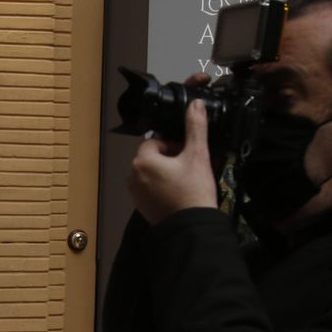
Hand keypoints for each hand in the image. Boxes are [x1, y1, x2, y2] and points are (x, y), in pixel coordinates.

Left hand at [128, 91, 218, 225]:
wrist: (192, 227)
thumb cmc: (193, 192)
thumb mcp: (198, 155)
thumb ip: (195, 127)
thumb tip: (195, 105)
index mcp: (142, 161)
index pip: (155, 141)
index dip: (173, 144)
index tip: (187, 153)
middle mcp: (133, 176)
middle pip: (152, 156)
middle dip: (170, 158)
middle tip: (189, 167)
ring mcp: (136, 193)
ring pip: (152, 173)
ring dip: (167, 172)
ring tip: (185, 181)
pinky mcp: (141, 206)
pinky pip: (151, 189)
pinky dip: (162, 188)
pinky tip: (178, 193)